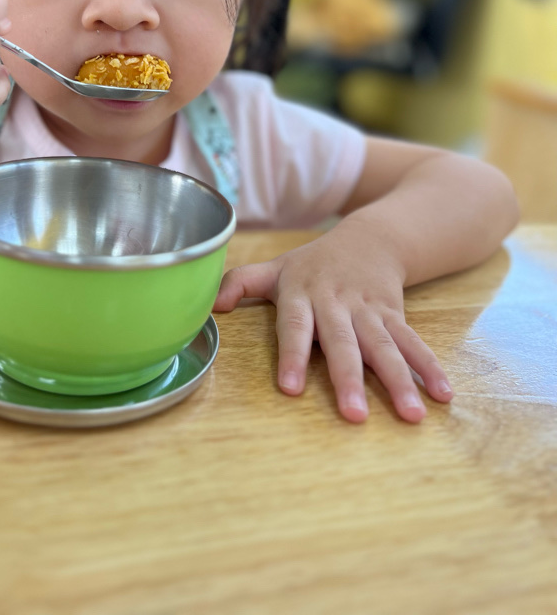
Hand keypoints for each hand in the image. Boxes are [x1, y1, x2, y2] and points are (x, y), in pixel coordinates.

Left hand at [213, 227, 453, 423]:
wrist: (370, 237)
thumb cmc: (313, 262)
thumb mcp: (275, 267)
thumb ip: (240, 283)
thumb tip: (210, 307)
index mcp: (303, 293)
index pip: (296, 326)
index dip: (292, 356)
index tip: (289, 389)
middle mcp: (337, 303)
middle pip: (344, 343)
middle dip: (349, 378)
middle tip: (354, 415)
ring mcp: (369, 310)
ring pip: (384, 346)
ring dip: (398, 381)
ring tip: (410, 415)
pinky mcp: (396, 315)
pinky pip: (413, 342)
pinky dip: (429, 367)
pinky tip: (443, 395)